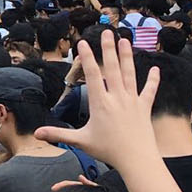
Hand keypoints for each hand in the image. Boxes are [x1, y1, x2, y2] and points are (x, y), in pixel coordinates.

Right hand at [36, 32, 158, 169]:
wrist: (137, 159)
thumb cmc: (108, 151)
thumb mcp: (80, 141)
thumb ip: (58, 134)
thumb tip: (36, 134)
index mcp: (100, 103)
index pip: (92, 75)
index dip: (87, 57)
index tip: (83, 42)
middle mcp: (117, 97)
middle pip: (112, 68)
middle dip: (109, 49)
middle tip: (108, 32)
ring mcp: (132, 101)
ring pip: (130, 74)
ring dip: (127, 57)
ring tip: (125, 41)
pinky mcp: (144, 108)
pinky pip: (149, 91)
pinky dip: (153, 80)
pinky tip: (155, 69)